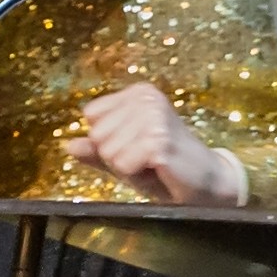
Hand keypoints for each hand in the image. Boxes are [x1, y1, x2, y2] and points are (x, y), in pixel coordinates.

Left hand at [64, 81, 247, 206]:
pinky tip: (161, 170)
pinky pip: (122, 165)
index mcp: (138, 92)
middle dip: (118, 156)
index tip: (139, 146)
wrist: (208, 184)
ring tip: (155, 164)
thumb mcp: (126, 157)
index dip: (109, 141)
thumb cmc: (166, 169)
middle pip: (98, 135)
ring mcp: (153, 117)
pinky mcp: (159, 140)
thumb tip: (67, 145)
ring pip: (108, 152)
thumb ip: (97, 150)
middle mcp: (146, 98)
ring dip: (129, 168)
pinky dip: (138, 176)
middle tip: (149, 159)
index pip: (92, 117)